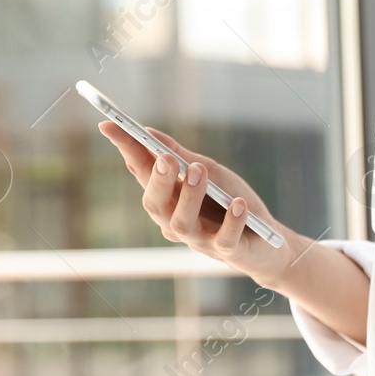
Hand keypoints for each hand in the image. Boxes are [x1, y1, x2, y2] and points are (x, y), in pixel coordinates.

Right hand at [96, 119, 291, 282]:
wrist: (265, 243)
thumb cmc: (229, 203)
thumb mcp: (208, 172)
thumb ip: (180, 155)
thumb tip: (147, 131)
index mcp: (167, 198)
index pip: (140, 171)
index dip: (125, 148)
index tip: (109, 124)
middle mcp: (175, 220)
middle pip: (155, 203)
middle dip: (158, 180)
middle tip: (165, 158)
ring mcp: (200, 239)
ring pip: (182, 222)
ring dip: (190, 196)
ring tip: (199, 170)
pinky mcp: (228, 251)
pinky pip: (225, 238)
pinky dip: (232, 221)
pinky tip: (238, 205)